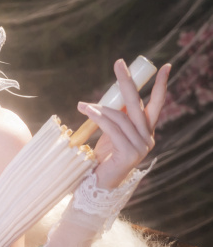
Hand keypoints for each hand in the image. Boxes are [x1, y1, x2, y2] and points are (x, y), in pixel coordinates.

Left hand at [77, 59, 169, 189]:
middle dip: (127, 82)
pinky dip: (98, 118)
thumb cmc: (103, 157)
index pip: (156, 104)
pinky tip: (86, 111)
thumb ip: (116, 118)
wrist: (98, 183)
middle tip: (118, 63)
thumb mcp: (111, 133)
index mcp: (146, 131)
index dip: (161, 85)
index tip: (165, 66)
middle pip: (138, 104)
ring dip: (99, 108)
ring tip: (82, 105)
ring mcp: (141, 146)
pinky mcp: (130, 154)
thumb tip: (105, 99)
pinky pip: (112, 129)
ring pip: (120, 117)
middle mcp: (147, 137)